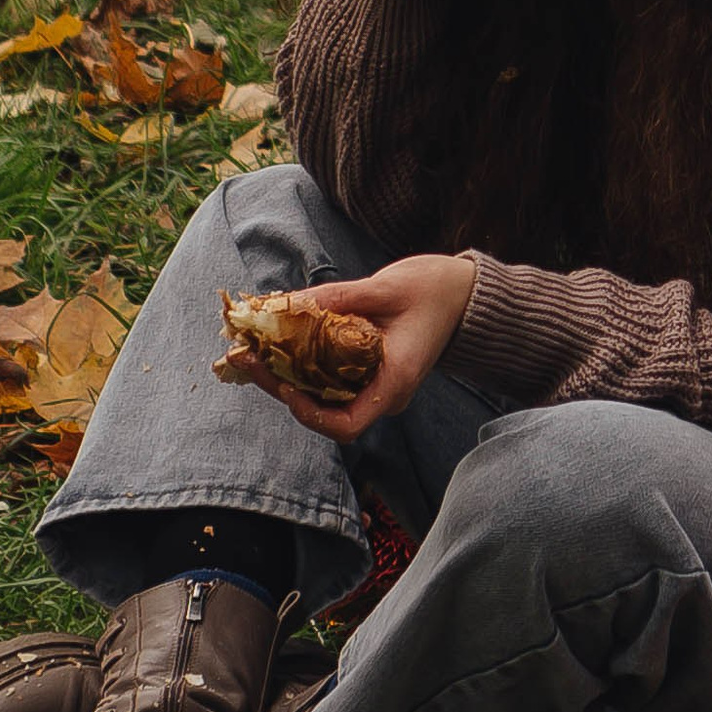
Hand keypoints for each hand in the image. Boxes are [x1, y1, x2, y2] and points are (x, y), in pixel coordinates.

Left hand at [259, 251, 479, 445]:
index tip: (282, 384)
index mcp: (394, 382)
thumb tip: (287, 304)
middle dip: (281, 387)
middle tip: (246, 356)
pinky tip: (280, 342)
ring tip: (253, 348)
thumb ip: (339, 298)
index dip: (307, 412)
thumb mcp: (386, 287)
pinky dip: (303, 365)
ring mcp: (377, 385)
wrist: (465, 292)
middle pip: (324, 411)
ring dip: (286, 376)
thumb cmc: (435, 288)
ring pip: (323, 396)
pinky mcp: (369, 371)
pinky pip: (330, 379)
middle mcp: (384, 393)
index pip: (344, 424)